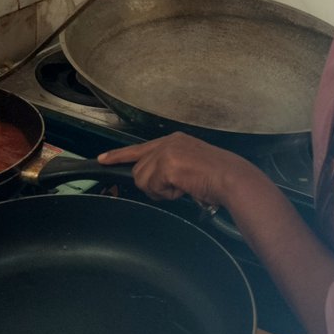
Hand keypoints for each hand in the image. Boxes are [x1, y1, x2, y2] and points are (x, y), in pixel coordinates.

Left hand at [97, 132, 258, 207]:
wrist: (232, 179)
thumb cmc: (217, 178)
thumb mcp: (189, 164)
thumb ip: (169, 167)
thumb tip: (152, 181)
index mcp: (174, 140)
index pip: (139, 147)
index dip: (119, 155)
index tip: (102, 159)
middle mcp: (168, 142)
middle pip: (139, 169)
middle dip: (152, 185)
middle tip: (175, 189)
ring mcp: (167, 151)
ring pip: (142, 179)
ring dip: (160, 191)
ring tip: (182, 187)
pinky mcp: (167, 164)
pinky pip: (153, 187)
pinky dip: (167, 194)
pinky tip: (183, 188)